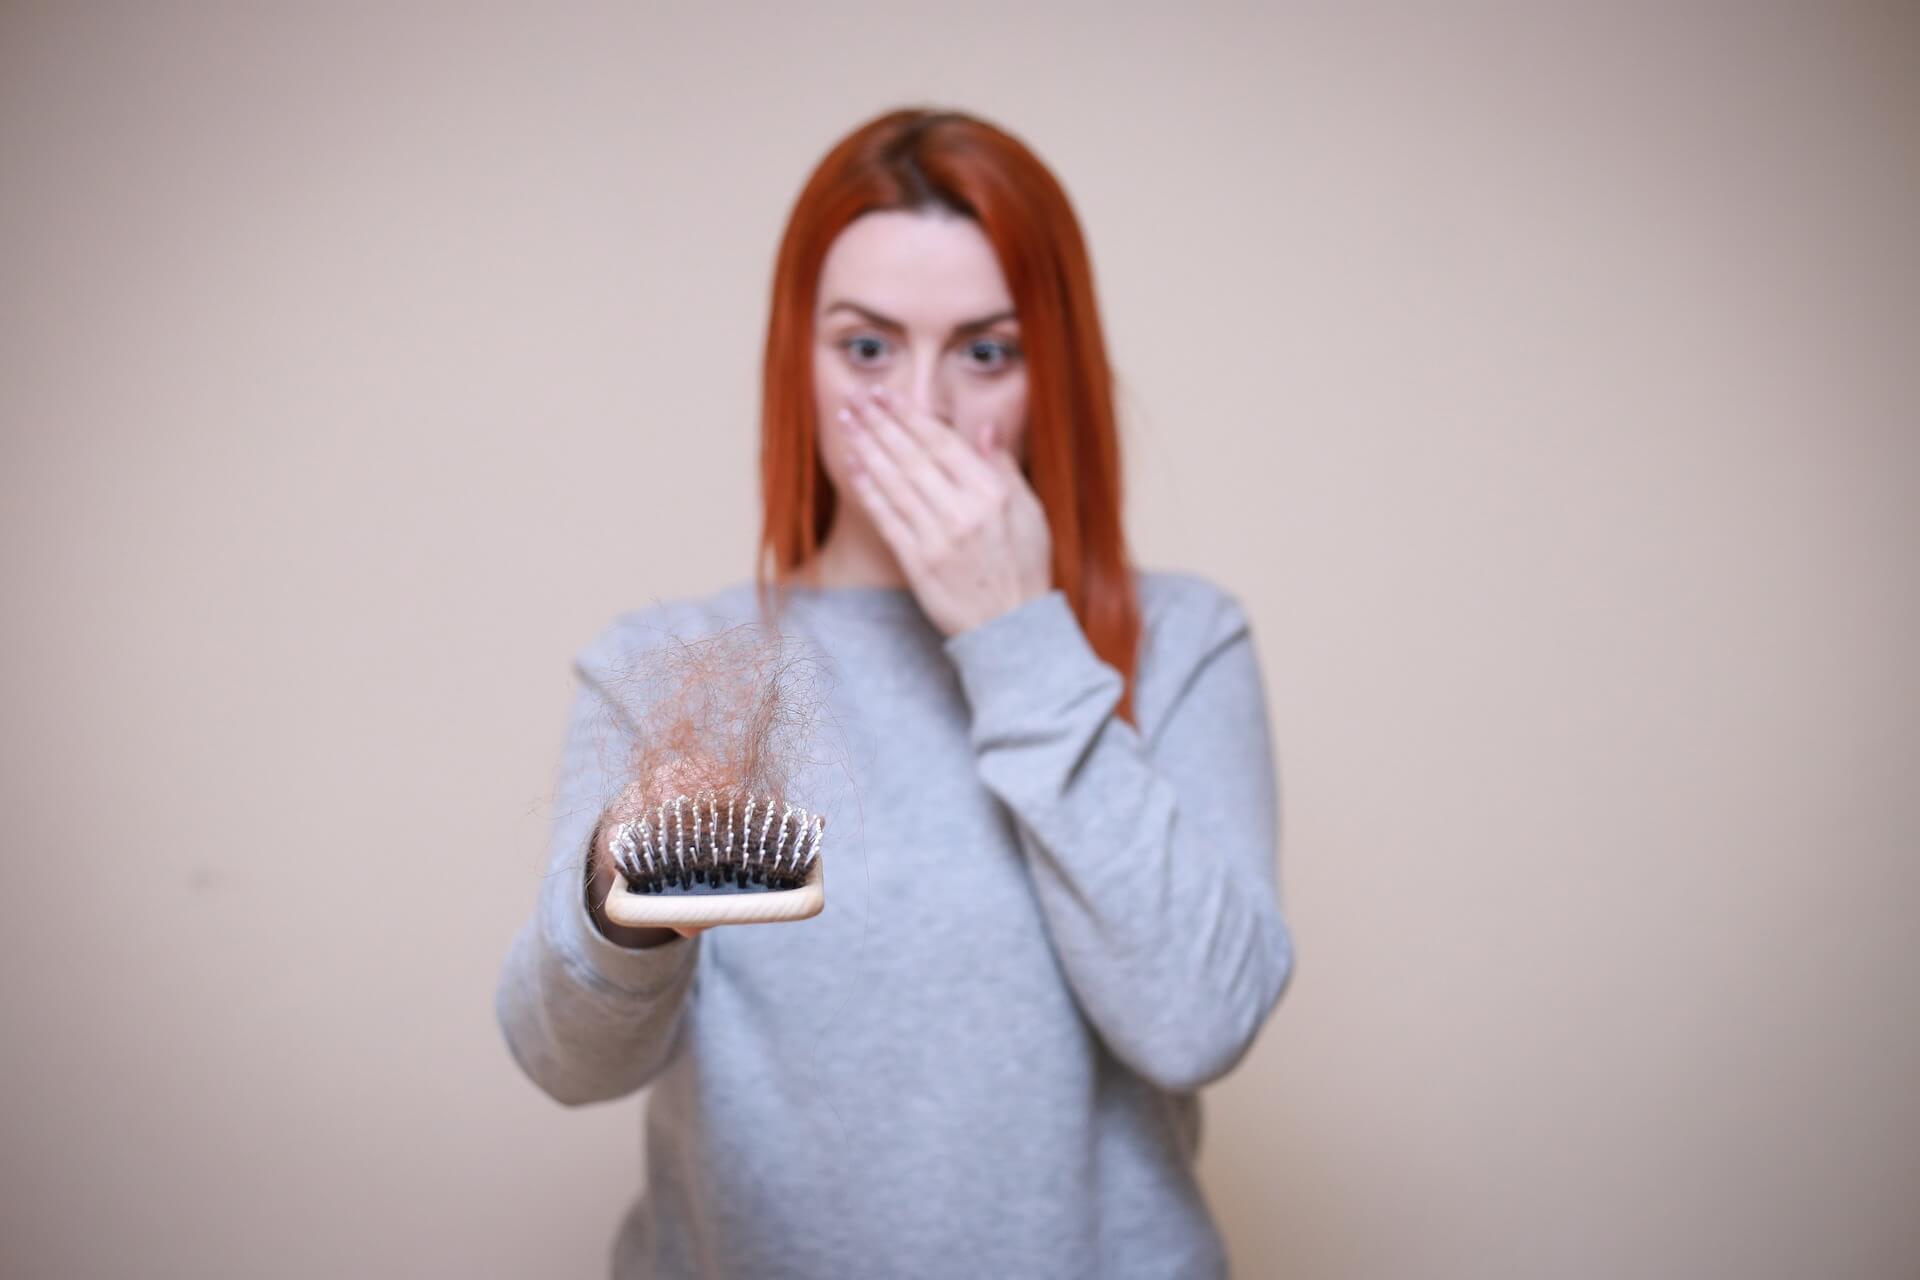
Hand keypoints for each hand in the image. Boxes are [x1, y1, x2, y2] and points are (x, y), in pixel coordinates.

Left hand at [837, 383, 1052, 637]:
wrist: (1012, 628)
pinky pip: (887, 519)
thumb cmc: (1024, 567)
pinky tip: (853, 468)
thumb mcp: (1031, 513)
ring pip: (894, 483)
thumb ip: (1004, 468)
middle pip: (912, 457)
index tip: (886, 394)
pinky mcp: (917, 563)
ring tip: (848, 423)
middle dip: (880, 423)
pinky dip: (869, 491)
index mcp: (991, 495)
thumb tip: (984, 427)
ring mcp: (937, 539)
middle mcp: (963, 513)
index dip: (910, 415)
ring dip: (867, 448)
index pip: (942, 443)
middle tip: (856, 398)